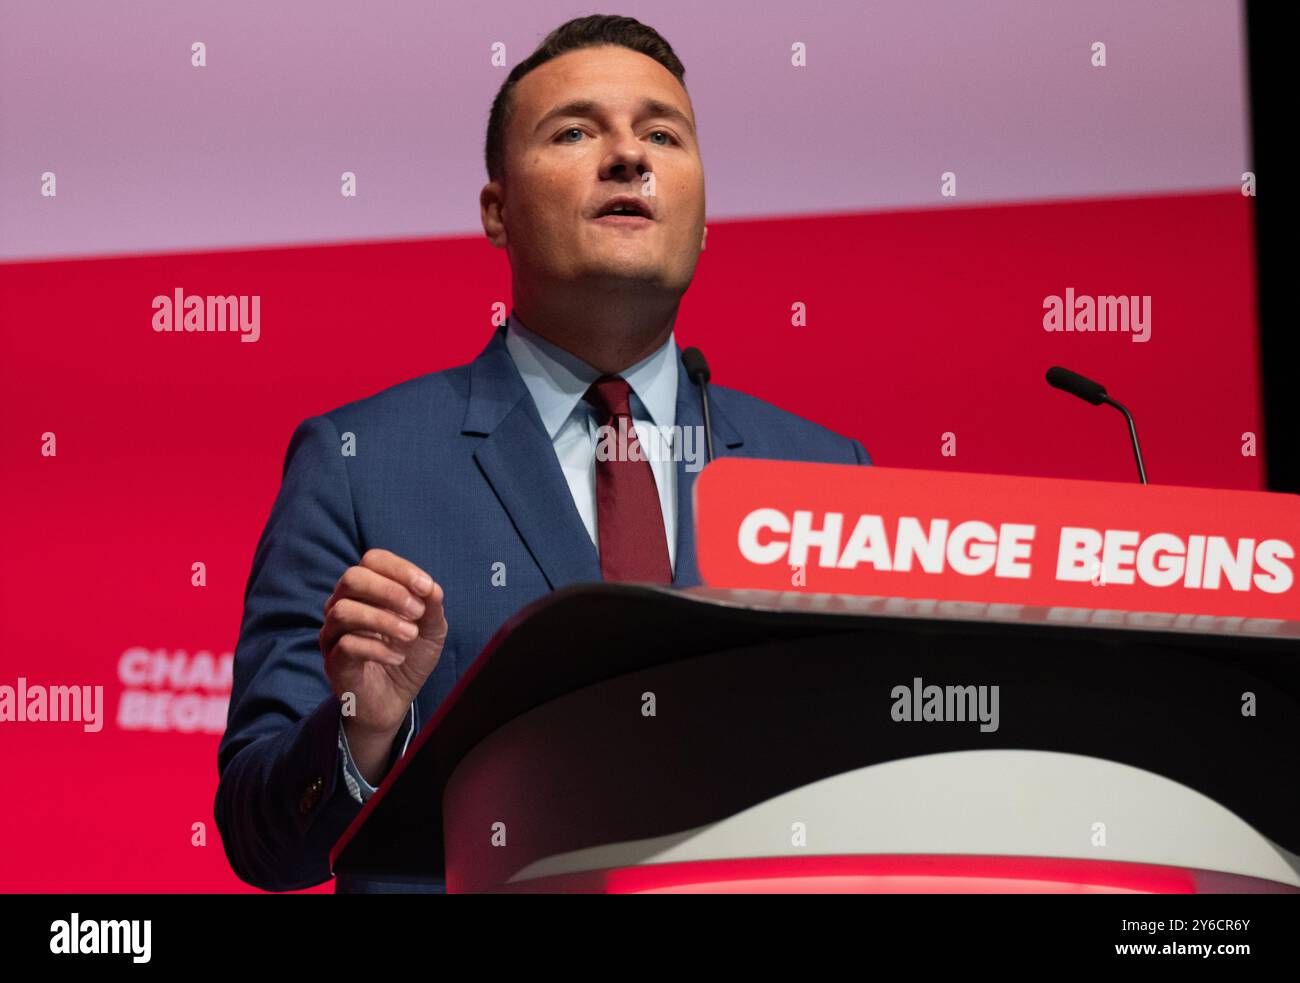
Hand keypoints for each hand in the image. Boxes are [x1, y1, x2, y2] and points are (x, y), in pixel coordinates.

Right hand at [320, 548, 447, 742]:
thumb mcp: (431, 630)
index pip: (373, 560)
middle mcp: (343, 604)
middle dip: (390, 591)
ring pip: (344, 611)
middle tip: (417, 612)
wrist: (394, 699)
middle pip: (352, 578)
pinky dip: (377, 649)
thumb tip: (432, 589)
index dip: (401, 569)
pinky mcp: (333, 661)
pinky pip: (346, 646)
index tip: (427, 588)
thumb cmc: (409, 655)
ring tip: (410, 635)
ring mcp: (334, 633)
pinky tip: (398, 658)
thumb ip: (431, 607)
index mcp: (367, 589)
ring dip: (383, 620)